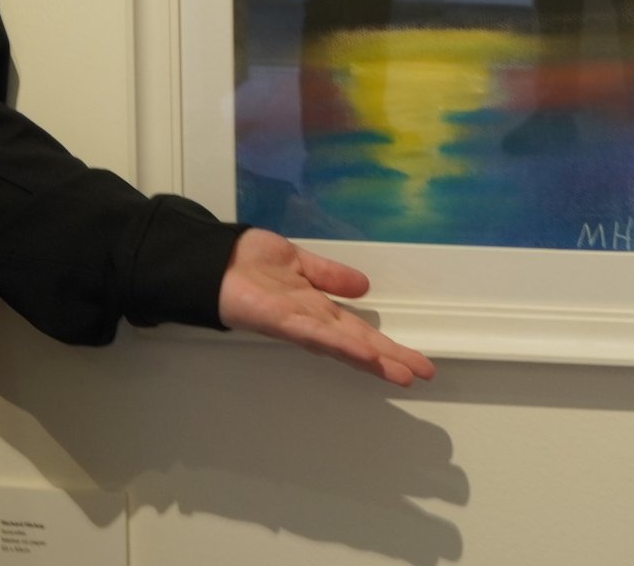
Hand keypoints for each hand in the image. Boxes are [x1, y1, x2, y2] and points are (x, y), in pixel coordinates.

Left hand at [216, 228, 436, 386]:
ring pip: (341, 344)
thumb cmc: (250, 261)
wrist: (213, 259)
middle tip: (420, 375)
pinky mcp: (279, 320)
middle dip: (388, 360)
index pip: (359, 330)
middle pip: (357, 343)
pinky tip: (361, 352)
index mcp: (316, 308)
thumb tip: (364, 287)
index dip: (386, 346)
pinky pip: (314, 333)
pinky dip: (338, 344)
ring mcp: (296, 323)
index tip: (414, 362)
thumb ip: (329, 275)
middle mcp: (310, 321)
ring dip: (371, 359)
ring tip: (399, 373)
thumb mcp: (299, 262)